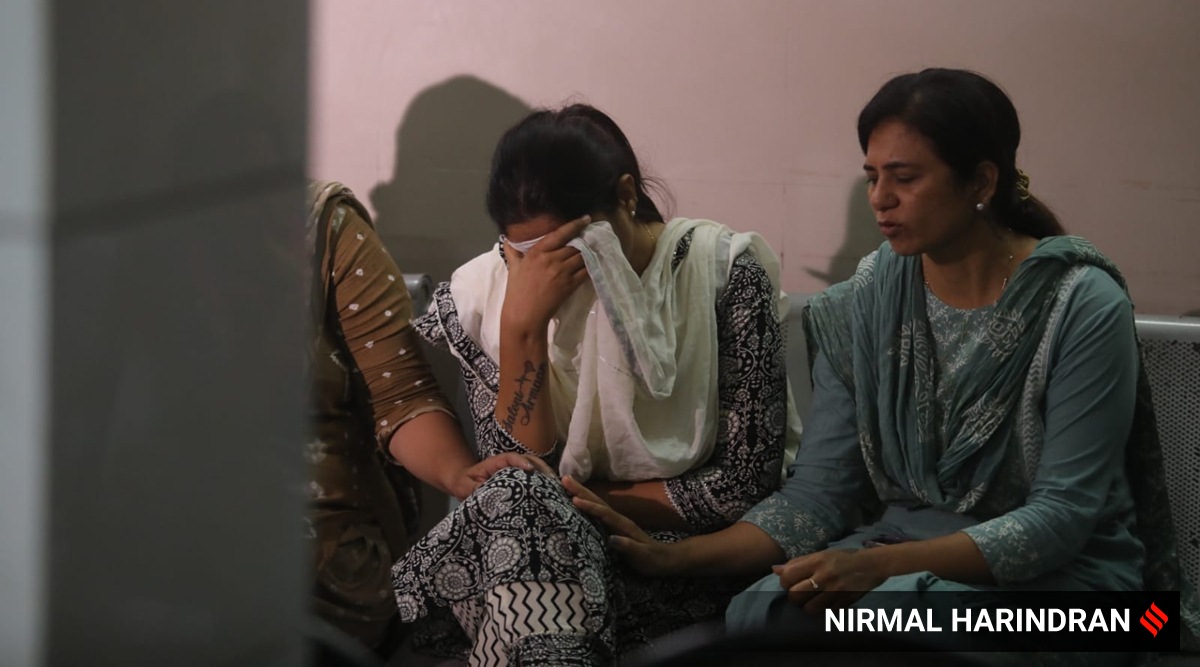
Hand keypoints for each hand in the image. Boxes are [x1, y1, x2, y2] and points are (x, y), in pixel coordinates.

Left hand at [448, 453, 556, 499]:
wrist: (463, 484)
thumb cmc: (464, 484)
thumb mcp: (465, 487)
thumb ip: (474, 489)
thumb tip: (488, 493)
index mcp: (495, 463)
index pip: (510, 458)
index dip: (521, 461)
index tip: (529, 469)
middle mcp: (508, 465)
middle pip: (528, 460)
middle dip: (541, 467)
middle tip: (552, 480)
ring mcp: (515, 472)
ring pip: (534, 468)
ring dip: (545, 475)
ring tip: (556, 488)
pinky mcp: (518, 481)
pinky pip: (533, 479)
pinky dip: (543, 484)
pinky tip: (552, 494)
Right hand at [501, 215, 590, 330]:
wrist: (524, 315)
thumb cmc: (516, 291)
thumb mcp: (513, 267)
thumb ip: (512, 251)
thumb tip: (507, 238)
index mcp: (537, 252)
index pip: (559, 234)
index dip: (575, 225)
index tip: (586, 218)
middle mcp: (552, 259)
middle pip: (574, 245)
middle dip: (585, 239)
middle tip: (594, 234)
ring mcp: (562, 272)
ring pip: (582, 256)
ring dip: (590, 251)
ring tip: (598, 246)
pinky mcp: (570, 285)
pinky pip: (586, 271)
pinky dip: (592, 265)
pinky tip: (596, 261)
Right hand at [563, 475, 680, 576]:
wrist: (665, 559)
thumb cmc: (653, 560)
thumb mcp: (642, 556)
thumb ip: (628, 547)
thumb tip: (612, 539)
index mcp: (623, 525)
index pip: (604, 513)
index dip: (590, 507)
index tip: (574, 500)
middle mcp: (619, 520)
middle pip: (598, 502)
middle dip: (581, 491)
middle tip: (565, 478)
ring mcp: (616, 522)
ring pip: (597, 504)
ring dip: (582, 493)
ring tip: (567, 484)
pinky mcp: (613, 527)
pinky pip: (597, 513)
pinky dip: (586, 504)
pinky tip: (578, 502)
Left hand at [773, 548, 886, 612]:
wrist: (872, 565)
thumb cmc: (843, 557)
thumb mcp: (821, 554)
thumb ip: (798, 562)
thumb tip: (775, 569)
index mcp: (816, 561)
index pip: (787, 577)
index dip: (785, 582)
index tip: (790, 582)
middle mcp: (824, 576)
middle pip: (795, 596)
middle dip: (794, 597)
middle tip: (799, 594)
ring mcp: (835, 591)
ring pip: (809, 609)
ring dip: (808, 606)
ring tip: (812, 600)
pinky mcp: (845, 602)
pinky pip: (827, 612)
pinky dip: (825, 610)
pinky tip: (827, 602)